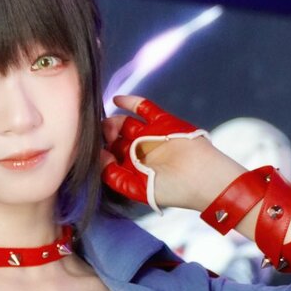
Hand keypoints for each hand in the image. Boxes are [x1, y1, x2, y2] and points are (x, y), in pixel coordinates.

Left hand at [101, 95, 212, 212]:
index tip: (87, 149)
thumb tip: (98, 157)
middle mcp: (141, 152)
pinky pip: (143, 108)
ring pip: (126, 123)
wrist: (204, 177)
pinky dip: (129, 102)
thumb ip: (114, 177)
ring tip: (104, 122)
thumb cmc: (173, 189)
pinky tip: (116, 100)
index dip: (99, 152)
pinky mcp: (162, 121)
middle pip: (115, 139)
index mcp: (135, 169)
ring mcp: (151, 135)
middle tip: (95, 134)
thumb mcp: (137, 189)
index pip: (111, 157)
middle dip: (104, 136)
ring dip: (113, 121)